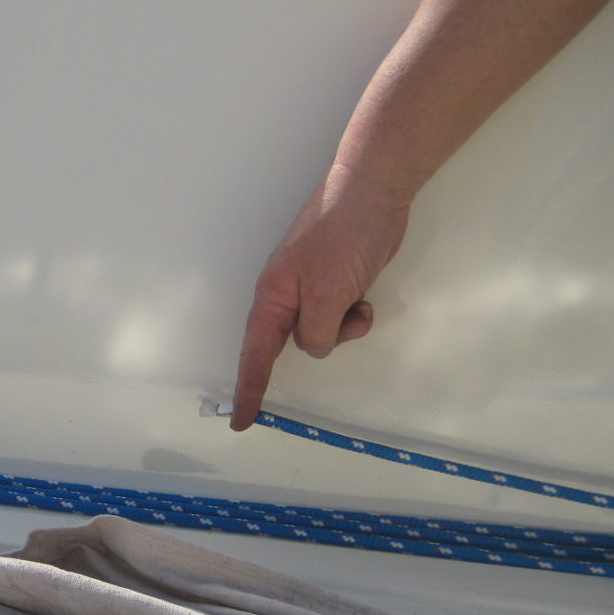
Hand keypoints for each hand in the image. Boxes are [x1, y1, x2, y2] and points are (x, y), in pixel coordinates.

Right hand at [230, 174, 409, 430]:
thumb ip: (316, 333)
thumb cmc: (342, 238)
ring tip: (359, 302)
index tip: (242, 422)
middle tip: (341, 316)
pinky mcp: (335, 283)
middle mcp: (285, 297)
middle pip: (293, 342)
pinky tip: (366, 293)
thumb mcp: (327, 295)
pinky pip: (340, 316)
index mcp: (272, 298)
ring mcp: (310, 289)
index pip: (255, 355)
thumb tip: (315, 346)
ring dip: (344, 327)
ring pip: (323, 332)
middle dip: (321, 341)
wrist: (371, 192)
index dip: (248, 390)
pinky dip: (355, 313)